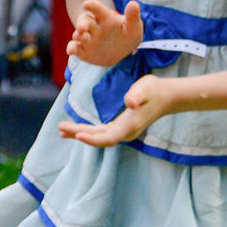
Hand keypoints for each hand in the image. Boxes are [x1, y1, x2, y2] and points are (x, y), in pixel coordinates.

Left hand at [59, 74, 174, 146]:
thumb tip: (130, 102)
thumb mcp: (146, 87)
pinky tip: (74, 131)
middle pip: (99, 138)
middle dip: (79, 134)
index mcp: (130, 125)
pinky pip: (100, 133)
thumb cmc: (155, 90)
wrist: (166, 96)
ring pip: (98, 137)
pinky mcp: (120, 128)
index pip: (109, 137)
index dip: (93, 139)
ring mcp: (123, 132)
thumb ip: (137, 94)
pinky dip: (86, 132)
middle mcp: (126, 133)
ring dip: (80, 134)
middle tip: (60, 128)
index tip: (78, 135)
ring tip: (61, 131)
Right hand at [68, 0, 142, 67]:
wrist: (120, 52)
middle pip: (84, 21)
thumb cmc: (127, 35)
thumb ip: (132, 17)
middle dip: (81, 23)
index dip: (92, 6)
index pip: (97, 9)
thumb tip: (133, 3)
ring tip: (79, 37)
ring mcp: (87, 38)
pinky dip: (72, 48)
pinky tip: (71, 50)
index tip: (86, 4)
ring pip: (78, 34)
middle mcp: (93, 27)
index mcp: (105, 18)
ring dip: (77, 35)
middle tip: (82, 28)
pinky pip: (75, 47)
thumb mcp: (133, 27)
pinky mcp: (82, 50)